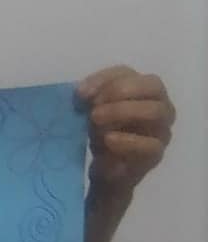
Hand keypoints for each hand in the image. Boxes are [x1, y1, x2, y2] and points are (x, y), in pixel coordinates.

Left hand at [77, 65, 174, 199]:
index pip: (126, 72)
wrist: (104, 169)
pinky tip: (109, 140)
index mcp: (141, 89)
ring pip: (155, 111)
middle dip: (119, 91)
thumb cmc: (101, 133)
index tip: (80, 94)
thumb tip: (81, 93)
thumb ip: (88, 99)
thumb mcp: (91, 112)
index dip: (103, 79)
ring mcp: (162, 128)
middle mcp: (159, 104)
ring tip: (97, 120)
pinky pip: (150, 144)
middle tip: (93, 108)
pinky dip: (128, 140)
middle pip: (152, 85)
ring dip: (123, 111)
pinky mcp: (156, 153)